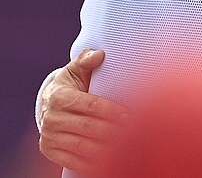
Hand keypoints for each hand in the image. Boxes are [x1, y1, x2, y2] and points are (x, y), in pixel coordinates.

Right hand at [38, 49, 128, 175]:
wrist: (48, 105)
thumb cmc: (71, 85)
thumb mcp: (75, 70)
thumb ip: (86, 61)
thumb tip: (99, 54)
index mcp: (60, 97)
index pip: (91, 105)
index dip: (113, 111)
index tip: (132, 116)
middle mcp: (51, 118)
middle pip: (89, 127)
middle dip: (115, 131)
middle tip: (137, 133)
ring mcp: (49, 137)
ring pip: (83, 146)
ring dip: (107, 149)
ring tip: (129, 148)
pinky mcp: (50, 151)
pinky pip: (73, 161)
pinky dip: (93, 163)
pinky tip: (112, 161)